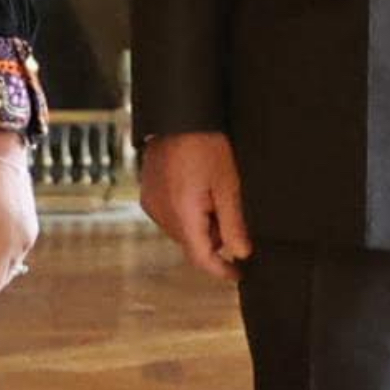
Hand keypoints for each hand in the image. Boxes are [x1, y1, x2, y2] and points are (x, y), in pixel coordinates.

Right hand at [140, 131, 252, 281]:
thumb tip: (241, 253)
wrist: (179, 116)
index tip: (239, 273)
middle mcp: (161, 213)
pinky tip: (198, 189)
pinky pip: (171, 215)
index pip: (201, 257)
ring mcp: (152, 203)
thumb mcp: (228, 185)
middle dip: (214, 238)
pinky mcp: (148, 194)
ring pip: (181, 230)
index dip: (222, 270)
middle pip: (191, 243)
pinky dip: (188, 213)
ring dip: (200, 224)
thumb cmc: (205, 144)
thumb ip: (234, 224)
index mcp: (182, 213)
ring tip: (214, 194)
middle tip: (230, 213)